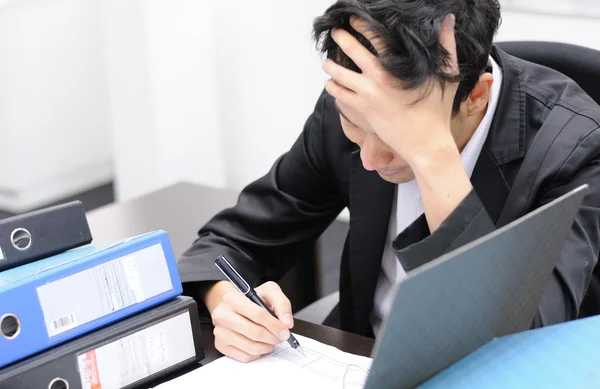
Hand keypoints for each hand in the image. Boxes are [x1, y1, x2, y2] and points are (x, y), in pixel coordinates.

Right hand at [205, 281, 293, 362]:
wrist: (235, 306)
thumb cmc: (252, 300)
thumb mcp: (269, 292)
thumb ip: (282, 304)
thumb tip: (287, 323)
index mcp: (232, 298)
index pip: (257, 314)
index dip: (275, 325)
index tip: (285, 331)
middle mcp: (222, 315)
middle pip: (254, 332)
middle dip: (273, 337)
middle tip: (281, 337)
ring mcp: (219, 332)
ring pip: (250, 347)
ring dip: (267, 347)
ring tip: (271, 340)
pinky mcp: (220, 345)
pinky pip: (244, 356)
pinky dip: (257, 353)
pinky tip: (260, 345)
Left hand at [323, 14, 458, 165]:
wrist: (426, 143)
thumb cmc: (438, 111)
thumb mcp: (447, 75)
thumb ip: (447, 45)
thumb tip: (448, 20)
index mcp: (397, 66)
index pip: (374, 36)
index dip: (360, 24)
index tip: (354, 19)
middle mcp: (379, 77)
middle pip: (350, 50)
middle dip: (340, 38)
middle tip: (335, 33)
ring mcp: (368, 94)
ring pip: (338, 74)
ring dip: (330, 65)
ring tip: (327, 61)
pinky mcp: (362, 110)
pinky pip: (339, 94)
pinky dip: (332, 87)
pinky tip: (331, 83)